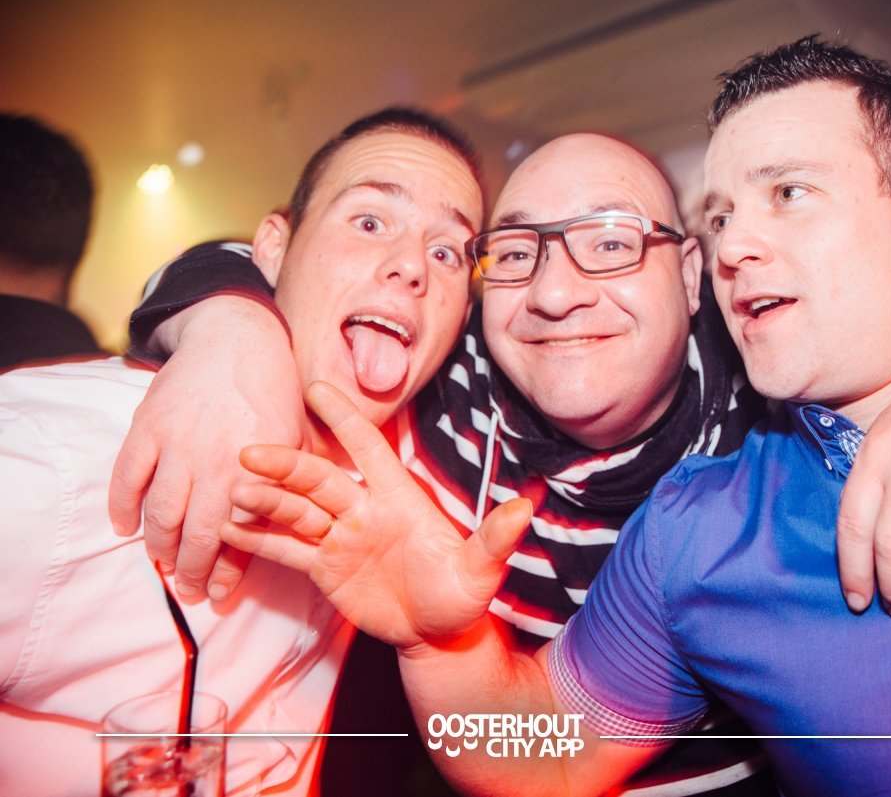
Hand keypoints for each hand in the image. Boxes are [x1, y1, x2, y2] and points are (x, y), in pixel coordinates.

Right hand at [108, 297, 302, 598]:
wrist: (238, 339)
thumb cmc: (277, 393)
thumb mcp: (301, 439)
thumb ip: (298, 485)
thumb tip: (305, 533)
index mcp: (258, 469)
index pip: (240, 536)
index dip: (227, 572)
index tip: (220, 595)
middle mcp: (215, 462)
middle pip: (195, 534)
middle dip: (191, 571)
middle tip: (189, 591)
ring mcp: (177, 444)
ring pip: (160, 513)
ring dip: (159, 547)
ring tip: (163, 565)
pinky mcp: (148, 427)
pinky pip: (126, 477)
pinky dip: (122, 507)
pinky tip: (126, 528)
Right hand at [221, 381, 531, 649]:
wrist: (438, 635)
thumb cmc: (462, 595)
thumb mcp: (481, 570)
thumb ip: (494, 539)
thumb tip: (525, 509)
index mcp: (399, 497)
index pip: (369, 447)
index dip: (345, 419)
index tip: (316, 389)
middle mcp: (364, 509)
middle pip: (320, 479)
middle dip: (287, 465)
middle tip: (251, 452)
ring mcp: (341, 537)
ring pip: (297, 511)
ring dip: (267, 501)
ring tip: (236, 493)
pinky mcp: (325, 568)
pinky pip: (288, 550)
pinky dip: (260, 540)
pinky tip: (231, 529)